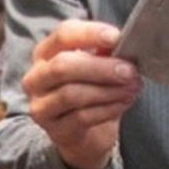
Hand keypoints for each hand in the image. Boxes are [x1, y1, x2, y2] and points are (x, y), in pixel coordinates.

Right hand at [24, 19, 141, 168]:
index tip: (117, 37)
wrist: (83, 135)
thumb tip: (126, 43)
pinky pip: (82, 117)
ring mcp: (42, 106)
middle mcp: (36, 78)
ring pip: (72, 93)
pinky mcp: (55, 130)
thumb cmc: (90, 92)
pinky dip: (108, 109)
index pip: (63, 35)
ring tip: (132, 88)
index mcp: (46, 53)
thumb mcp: (96, 67)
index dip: (90, 34)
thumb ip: (106, 53)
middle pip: (63, 66)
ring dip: (108, 90)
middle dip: (101, 67)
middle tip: (130, 70)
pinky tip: (124, 103)